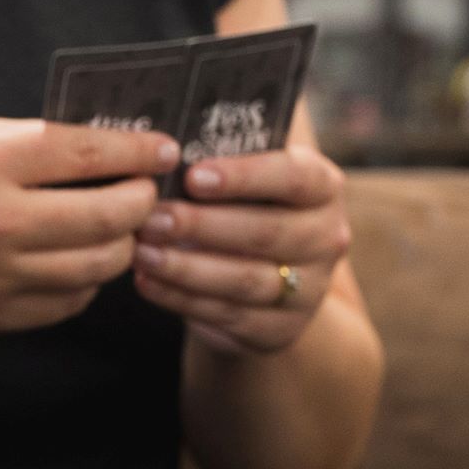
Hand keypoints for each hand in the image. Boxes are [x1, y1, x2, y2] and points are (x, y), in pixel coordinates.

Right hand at [0, 120, 176, 333]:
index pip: (87, 153)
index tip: (162, 150)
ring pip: (99, 264)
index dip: (137, 151)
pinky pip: (70, 300)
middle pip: (108, 215)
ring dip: (123, 243)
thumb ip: (29, 141)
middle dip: (143, 200)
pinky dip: (88, 279)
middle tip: (147, 191)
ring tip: (120, 226)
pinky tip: (81, 259)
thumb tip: (101, 147)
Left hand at [130, 141, 349, 358]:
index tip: (192, 176)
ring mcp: (309, 289)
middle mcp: (326, 238)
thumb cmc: (247, 204)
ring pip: (244, 280)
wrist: (271, 274)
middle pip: (267, 233)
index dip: (244, 176)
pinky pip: (227, 314)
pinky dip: (181, 298)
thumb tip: (167, 139)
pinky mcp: (280, 329)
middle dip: (203, 225)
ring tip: (141, 251)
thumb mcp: (248, 175)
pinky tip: (147, 280)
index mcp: (323, 187)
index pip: (294, 177)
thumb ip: (225, 152)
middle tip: (152, 217)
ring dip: (186, 266)